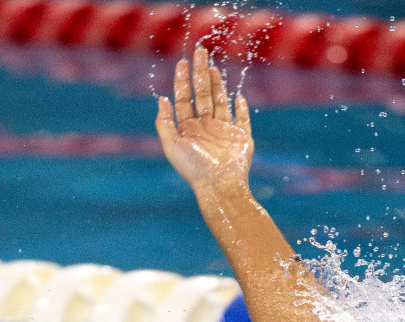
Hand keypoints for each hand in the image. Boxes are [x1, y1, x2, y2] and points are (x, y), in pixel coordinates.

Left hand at [156, 45, 252, 196]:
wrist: (219, 185)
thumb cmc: (193, 168)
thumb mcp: (171, 145)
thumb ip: (164, 122)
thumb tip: (161, 99)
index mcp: (188, 128)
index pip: (184, 99)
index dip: (182, 80)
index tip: (182, 62)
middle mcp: (205, 127)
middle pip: (202, 94)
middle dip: (200, 73)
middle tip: (200, 52)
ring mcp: (224, 131)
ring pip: (220, 101)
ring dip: (217, 84)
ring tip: (213, 67)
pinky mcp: (241, 137)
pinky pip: (243, 119)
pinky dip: (241, 108)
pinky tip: (238, 96)